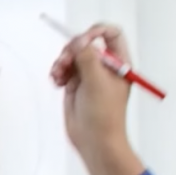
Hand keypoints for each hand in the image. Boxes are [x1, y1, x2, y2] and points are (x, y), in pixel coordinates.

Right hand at [49, 23, 144, 174]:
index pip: (110, 34)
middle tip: (65, 61)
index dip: (96, 32)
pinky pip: (64, 68)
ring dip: (62, 62)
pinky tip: (56, 82)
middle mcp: (104, 66)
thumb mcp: (96, 81)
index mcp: (119, 62)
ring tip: (58, 75)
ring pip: (72, 55)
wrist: (95, 141)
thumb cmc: (104, 115)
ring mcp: (89, 75)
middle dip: (72, 49)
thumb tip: (78, 39)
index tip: (83, 42)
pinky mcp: (76, 84)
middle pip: (86, 42)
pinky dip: (58, 72)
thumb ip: (87, 56)